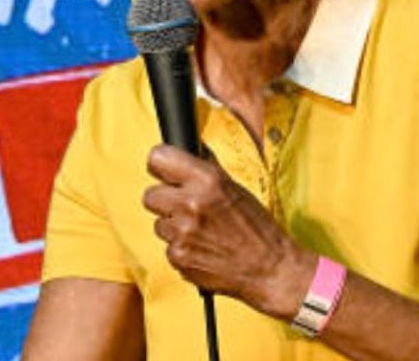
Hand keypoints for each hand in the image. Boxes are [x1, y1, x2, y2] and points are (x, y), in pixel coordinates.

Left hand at [142, 144, 313, 317]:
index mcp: (207, 179)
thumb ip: (205, 169)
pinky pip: (167, 246)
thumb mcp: (233, 186)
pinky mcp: (178, 257)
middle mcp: (191, 203)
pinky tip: (201, 247)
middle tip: (183, 204)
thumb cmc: (256, 225)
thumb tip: (185, 154)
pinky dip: (181, 247)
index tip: (164, 171)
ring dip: (173, 225)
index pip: (157, 158)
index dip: (160, 165)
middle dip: (164, 199)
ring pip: (158, 223)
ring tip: (199, 229)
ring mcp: (182, 232)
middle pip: (149, 195)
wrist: (268, 266)